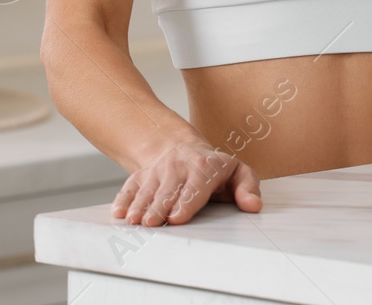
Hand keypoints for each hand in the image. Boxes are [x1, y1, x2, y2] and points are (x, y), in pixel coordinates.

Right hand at [111, 138, 261, 225]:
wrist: (181, 148)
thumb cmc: (214, 169)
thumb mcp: (237, 172)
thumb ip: (247, 188)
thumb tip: (253, 206)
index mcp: (205, 168)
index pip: (195, 186)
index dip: (186, 202)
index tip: (177, 218)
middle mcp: (178, 168)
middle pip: (167, 190)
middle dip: (159, 207)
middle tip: (152, 223)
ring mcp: (157, 172)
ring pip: (147, 190)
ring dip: (140, 206)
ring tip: (135, 221)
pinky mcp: (140, 176)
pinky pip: (129, 187)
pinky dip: (123, 199)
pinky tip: (118, 213)